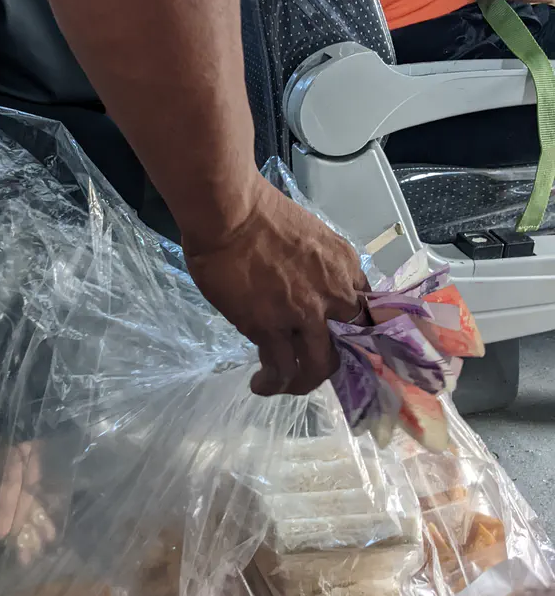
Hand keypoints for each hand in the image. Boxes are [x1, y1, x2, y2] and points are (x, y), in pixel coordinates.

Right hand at [184, 176, 367, 396]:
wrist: (229, 212)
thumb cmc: (259, 212)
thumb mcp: (309, 235)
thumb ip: (317, 265)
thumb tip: (305, 286)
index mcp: (344, 265)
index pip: (366, 307)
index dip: (353, 327)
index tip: (336, 336)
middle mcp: (333, 293)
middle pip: (352, 343)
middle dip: (334, 357)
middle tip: (312, 362)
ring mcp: (304, 314)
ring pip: (319, 366)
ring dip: (303, 380)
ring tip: (283, 382)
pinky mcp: (270, 328)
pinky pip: (280, 368)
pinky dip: (272, 382)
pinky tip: (260, 383)